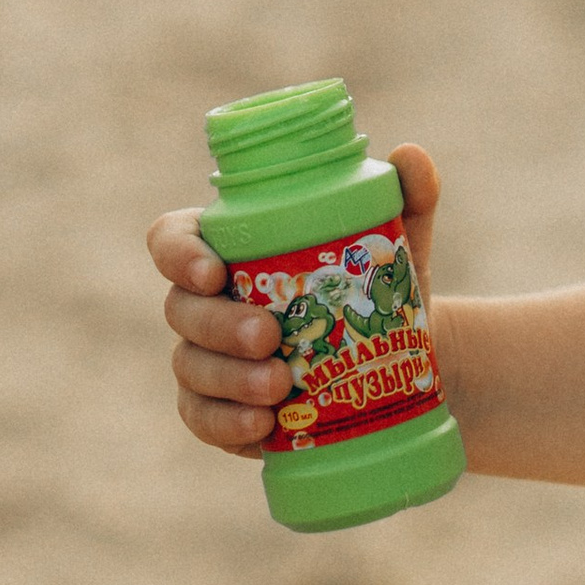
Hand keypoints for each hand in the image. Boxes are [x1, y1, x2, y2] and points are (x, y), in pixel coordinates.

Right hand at [154, 145, 443, 455]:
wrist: (400, 363)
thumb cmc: (376, 285)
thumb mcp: (398, 242)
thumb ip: (407, 196)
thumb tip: (411, 157)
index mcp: (227, 247)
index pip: (172, 240)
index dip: (178, 254)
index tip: (214, 270)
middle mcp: (205, 303)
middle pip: (181, 310)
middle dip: (219, 325)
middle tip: (269, 335)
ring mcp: (207, 360)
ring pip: (191, 367)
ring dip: (229, 379)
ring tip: (279, 386)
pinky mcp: (220, 410)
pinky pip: (203, 418)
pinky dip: (226, 424)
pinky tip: (261, 427)